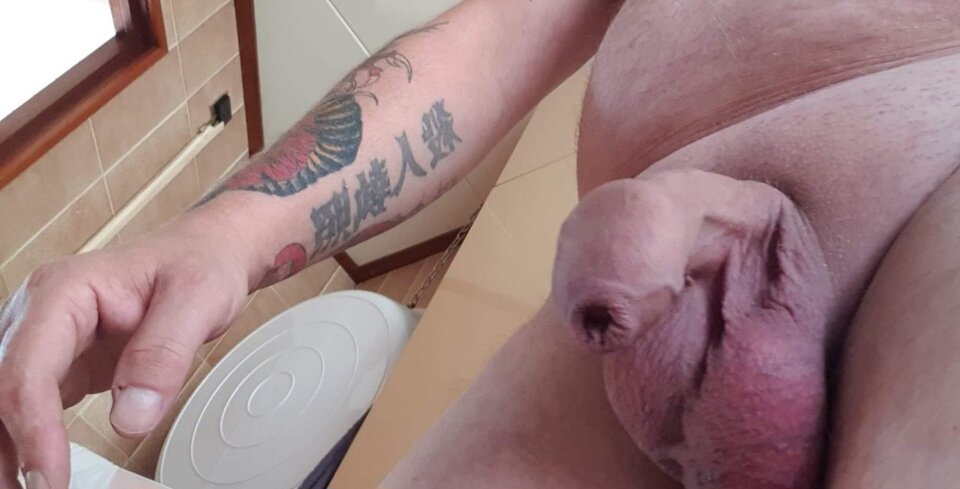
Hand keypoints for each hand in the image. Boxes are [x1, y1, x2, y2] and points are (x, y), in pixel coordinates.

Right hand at [0, 220, 253, 488]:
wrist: (206, 255)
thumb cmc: (199, 265)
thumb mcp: (197, 301)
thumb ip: (163, 356)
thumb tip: (131, 418)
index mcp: (65, 291)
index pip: (27, 369)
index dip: (32, 430)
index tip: (49, 478)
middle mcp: (42, 314)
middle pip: (2, 388)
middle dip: (7, 448)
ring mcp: (47, 339)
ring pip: (7, 400)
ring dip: (9, 449)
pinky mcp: (61, 362)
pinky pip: (32, 405)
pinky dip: (30, 441)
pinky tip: (41, 472)